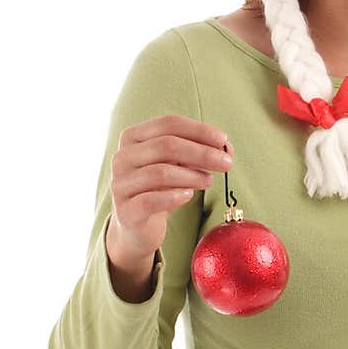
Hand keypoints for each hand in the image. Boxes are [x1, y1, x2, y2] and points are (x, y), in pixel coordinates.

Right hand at [108, 115, 231, 262]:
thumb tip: (225, 148)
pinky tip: (189, 196)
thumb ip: (197, 151)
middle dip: (202, 153)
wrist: (136, 225)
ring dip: (192, 176)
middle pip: (166, 146)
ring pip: (161, 172)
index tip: (223, 140)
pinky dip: (174, 196)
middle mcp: (122, 157)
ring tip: (209, 181)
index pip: (168, 123)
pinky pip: (151, 200)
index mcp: (133, 137)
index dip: (199, 130)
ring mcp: (120, 184)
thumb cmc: (159, 187)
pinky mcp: (125, 211)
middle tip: (227, 163)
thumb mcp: (176, 164)